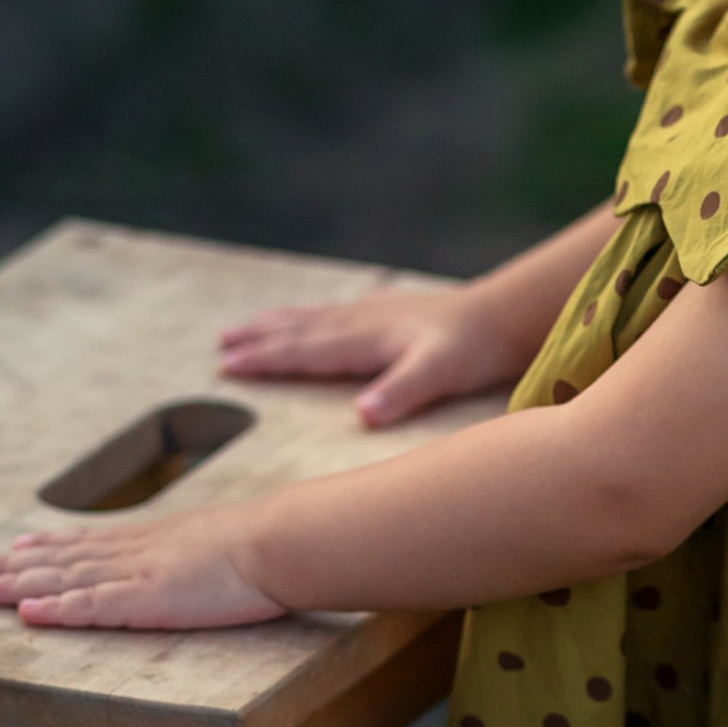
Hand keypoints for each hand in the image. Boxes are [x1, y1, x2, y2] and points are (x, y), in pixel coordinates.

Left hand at [0, 500, 288, 631]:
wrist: (277, 542)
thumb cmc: (263, 546)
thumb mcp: (220, 543)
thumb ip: (197, 553)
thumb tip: (201, 559)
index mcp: (149, 542)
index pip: (85, 543)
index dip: (44, 547)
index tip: (11, 548)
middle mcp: (132, 553)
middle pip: (59, 560)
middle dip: (11, 567)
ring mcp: (135, 576)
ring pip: (61, 581)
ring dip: (15, 586)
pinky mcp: (145, 601)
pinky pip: (90, 607)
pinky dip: (55, 610)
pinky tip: (26, 614)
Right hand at [217, 283, 506, 425]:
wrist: (505, 314)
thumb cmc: (473, 349)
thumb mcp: (438, 374)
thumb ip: (400, 393)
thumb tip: (362, 414)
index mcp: (366, 340)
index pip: (305, 351)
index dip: (266, 360)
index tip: (228, 366)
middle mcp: (362, 322)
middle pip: (300, 331)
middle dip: (259, 339)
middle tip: (222, 345)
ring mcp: (375, 314)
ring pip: (313, 318)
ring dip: (278, 324)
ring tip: (244, 327)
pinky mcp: (391, 312)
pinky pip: (336, 313)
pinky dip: (311, 317)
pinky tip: (312, 316)